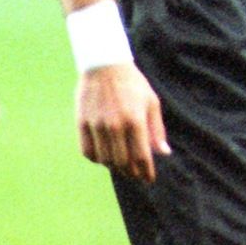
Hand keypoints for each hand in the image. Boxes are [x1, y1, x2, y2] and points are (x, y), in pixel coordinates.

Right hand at [76, 62, 169, 182]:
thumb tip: (163, 152)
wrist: (104, 65)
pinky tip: (104, 157)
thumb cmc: (133, 84)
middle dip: (131, 172)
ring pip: (104, 159)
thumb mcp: (151, 102)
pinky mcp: (82, 123)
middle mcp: (115, 125)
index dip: (146, 171)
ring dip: (114, 167)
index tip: (149, 179)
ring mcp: (97, 125)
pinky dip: (96, 159)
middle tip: (136, 174)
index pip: (142, 156)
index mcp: (135, 120)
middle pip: (122, 162)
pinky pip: (87, 151)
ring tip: (122, 166)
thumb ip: (157, 129)